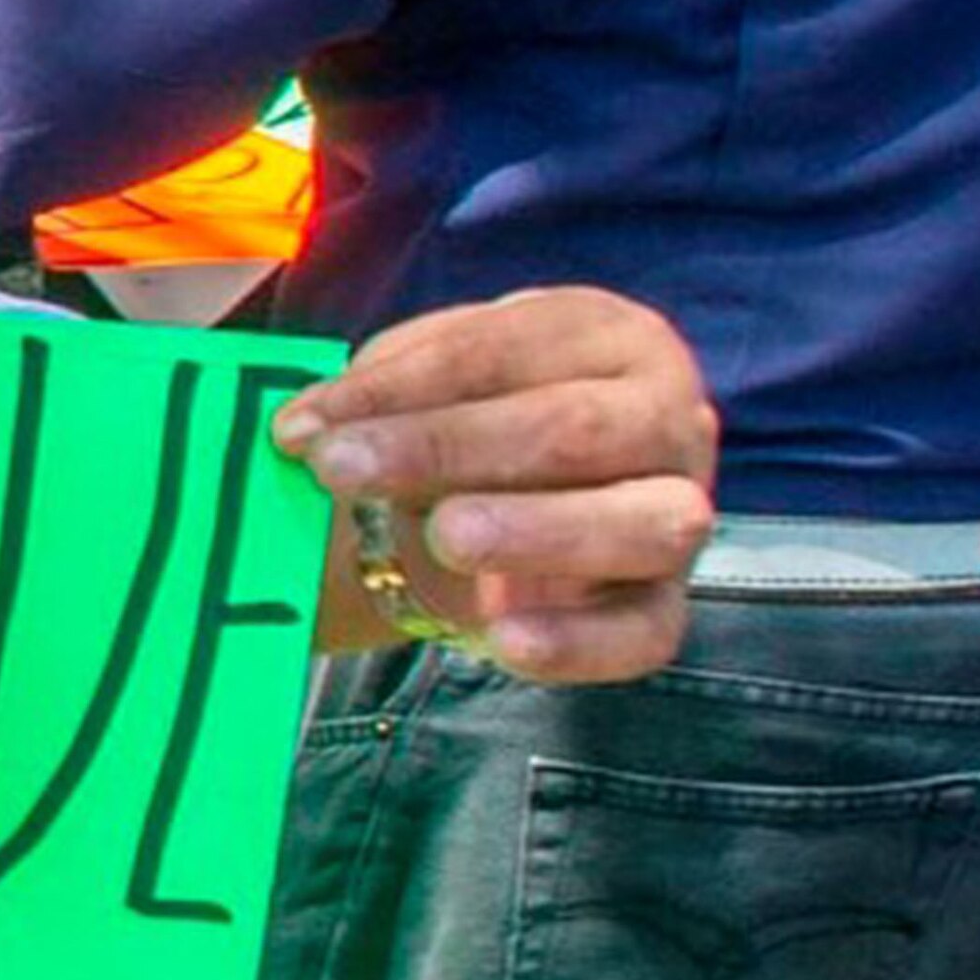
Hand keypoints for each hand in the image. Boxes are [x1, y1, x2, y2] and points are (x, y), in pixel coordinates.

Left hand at [276, 290, 719, 685]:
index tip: (303, 426)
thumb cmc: (453, 426)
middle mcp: (666, 417)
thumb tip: (305, 429)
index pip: (507, 350)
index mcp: (604, 337)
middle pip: (578, 427)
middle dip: (451, 447)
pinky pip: (643, 634)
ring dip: (537, 530)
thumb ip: (373, 396)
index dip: (403, 386)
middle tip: (343, 471)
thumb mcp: (410, 389)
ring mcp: (675, 513)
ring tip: (443, 537)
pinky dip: (580, 642)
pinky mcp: (659, 606)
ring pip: (642, 522)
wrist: (482, 507)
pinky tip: (504, 640)